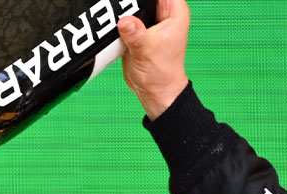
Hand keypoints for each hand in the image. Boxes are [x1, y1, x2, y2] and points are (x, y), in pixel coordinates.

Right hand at [119, 0, 190, 119]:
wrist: (153, 91)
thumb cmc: (161, 73)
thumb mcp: (147, 49)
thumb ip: (135, 33)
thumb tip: (124, 21)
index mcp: (175, 12)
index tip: (132, 0)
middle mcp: (164, 14)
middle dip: (132, 0)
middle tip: (119, 4)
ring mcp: (150, 21)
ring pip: (134, 4)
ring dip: (124, 7)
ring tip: (113, 12)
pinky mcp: (138, 29)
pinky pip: (127, 16)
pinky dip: (119, 19)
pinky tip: (111, 21)